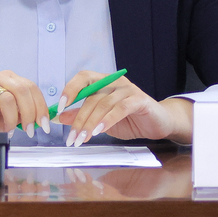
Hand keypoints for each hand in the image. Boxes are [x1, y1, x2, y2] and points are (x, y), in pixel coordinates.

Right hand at [0, 71, 48, 135]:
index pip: (32, 88)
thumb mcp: (6, 113)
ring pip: (8, 100)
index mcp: (11, 79)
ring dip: (11, 120)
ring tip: (7, 130)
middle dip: (29, 113)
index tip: (44, 125)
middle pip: (23, 91)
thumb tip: (38, 121)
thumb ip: (21, 113)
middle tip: (29, 131)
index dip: (41, 107)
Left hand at [58, 71, 190, 145]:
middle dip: (79, 119)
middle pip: (91, 97)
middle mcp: (115, 82)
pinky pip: (120, 108)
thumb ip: (82, 116)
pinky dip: (108, 120)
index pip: (83, 78)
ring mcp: (128, 89)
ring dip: (90, 123)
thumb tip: (59, 117)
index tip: (60, 106)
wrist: (158, 124)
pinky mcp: (139, 100)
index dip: (70, 89)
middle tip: (72, 138)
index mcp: (104, 82)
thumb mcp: (101, 120)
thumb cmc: (130, 120)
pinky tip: (99, 131)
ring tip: (82, 139)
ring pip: (103, 104)